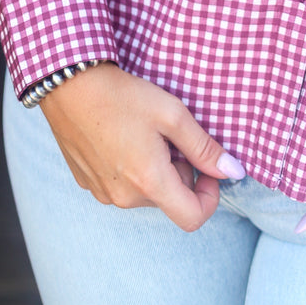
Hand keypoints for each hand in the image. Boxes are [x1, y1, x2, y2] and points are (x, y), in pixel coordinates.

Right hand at [40, 62, 244, 231]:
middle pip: (169, 200)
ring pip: (146, 193)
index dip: (210, 197)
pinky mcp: (88, 184)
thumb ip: (205, 147)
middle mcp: (124, 197)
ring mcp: (102, 193)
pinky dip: (132, 169)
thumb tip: (235, 171)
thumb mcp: (173, 115)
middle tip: (171, 136)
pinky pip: (122, 186)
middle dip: (180, 172)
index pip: (192, 218)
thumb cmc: (125, 97)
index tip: (208, 169)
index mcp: (149, 182)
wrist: (71, 86)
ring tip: (146, 133)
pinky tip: (124, 136)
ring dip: (156, 170)